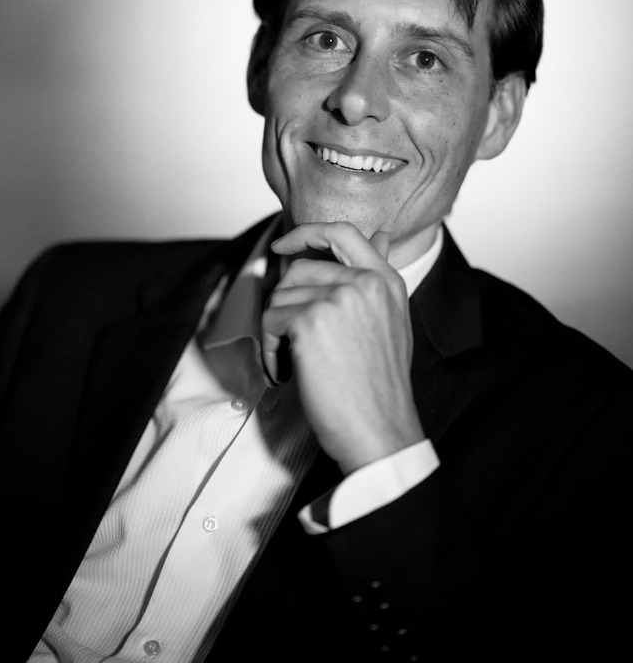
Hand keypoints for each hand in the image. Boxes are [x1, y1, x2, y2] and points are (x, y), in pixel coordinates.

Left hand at [262, 221, 424, 473]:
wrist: (380, 430)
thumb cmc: (380, 385)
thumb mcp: (392, 320)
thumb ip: (379, 276)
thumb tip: (381, 234)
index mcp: (385, 280)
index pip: (342, 232)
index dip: (307, 232)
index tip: (283, 244)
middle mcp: (365, 282)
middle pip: (299, 268)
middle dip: (285, 303)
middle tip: (290, 340)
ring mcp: (338, 298)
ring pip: (280, 297)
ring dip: (276, 332)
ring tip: (294, 362)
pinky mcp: (311, 320)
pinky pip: (270, 321)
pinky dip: (269, 349)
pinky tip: (288, 372)